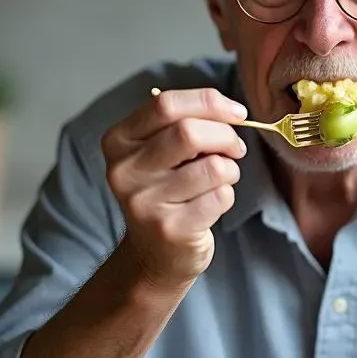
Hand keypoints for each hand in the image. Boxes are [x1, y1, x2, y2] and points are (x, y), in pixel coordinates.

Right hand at [102, 86, 247, 286]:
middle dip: (225, 136)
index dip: (209, 102)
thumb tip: (231, 112)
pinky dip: (227, 195)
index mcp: (119, 140)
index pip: (166, 104)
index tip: (237, 112)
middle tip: (235, 148)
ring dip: (230, 169)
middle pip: (189, 132)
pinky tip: (211, 203)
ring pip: (213, 167)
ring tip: (220, 179)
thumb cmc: (166, 192)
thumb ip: (185, 125)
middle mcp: (125, 170)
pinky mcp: (171, 228)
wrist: (154, 255)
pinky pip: (221, 196)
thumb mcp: (160, 152)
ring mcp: (145, 202)